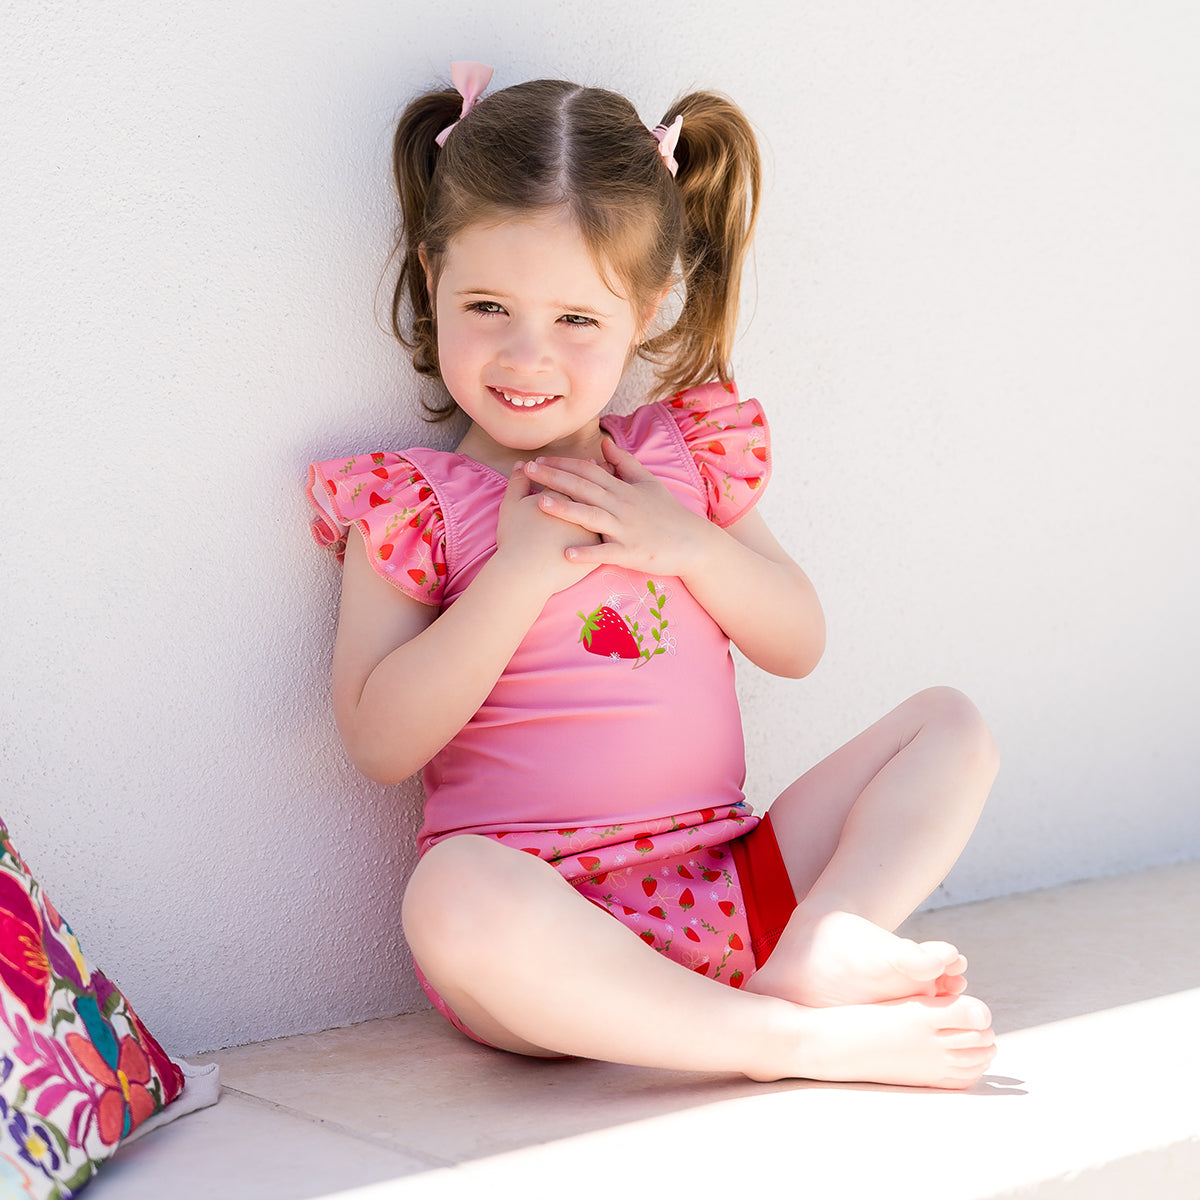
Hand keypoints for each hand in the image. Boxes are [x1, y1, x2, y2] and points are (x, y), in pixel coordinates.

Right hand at [493, 461, 599, 595]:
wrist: (525, 573)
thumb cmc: (515, 538)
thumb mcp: (511, 506)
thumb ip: (517, 482)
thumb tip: (521, 464)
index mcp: (563, 495)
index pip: (577, 475)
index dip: (582, 469)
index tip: (591, 462)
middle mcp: (583, 509)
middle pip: (596, 491)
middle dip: (604, 481)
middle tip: (607, 474)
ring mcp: (593, 530)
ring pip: (606, 513)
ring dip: (610, 505)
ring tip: (610, 500)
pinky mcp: (597, 551)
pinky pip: (608, 540)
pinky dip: (610, 533)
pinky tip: (611, 531)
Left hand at [524, 439, 713, 577]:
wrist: (693, 543)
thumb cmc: (668, 513)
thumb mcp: (648, 482)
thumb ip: (624, 462)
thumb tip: (603, 442)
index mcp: (624, 489)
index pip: (589, 471)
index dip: (563, 464)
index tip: (538, 459)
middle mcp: (623, 506)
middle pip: (584, 488)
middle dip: (555, 478)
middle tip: (528, 471)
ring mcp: (626, 529)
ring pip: (592, 516)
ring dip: (566, 509)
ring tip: (540, 503)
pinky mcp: (631, 552)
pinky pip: (606, 552)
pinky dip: (587, 553)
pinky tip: (567, 554)